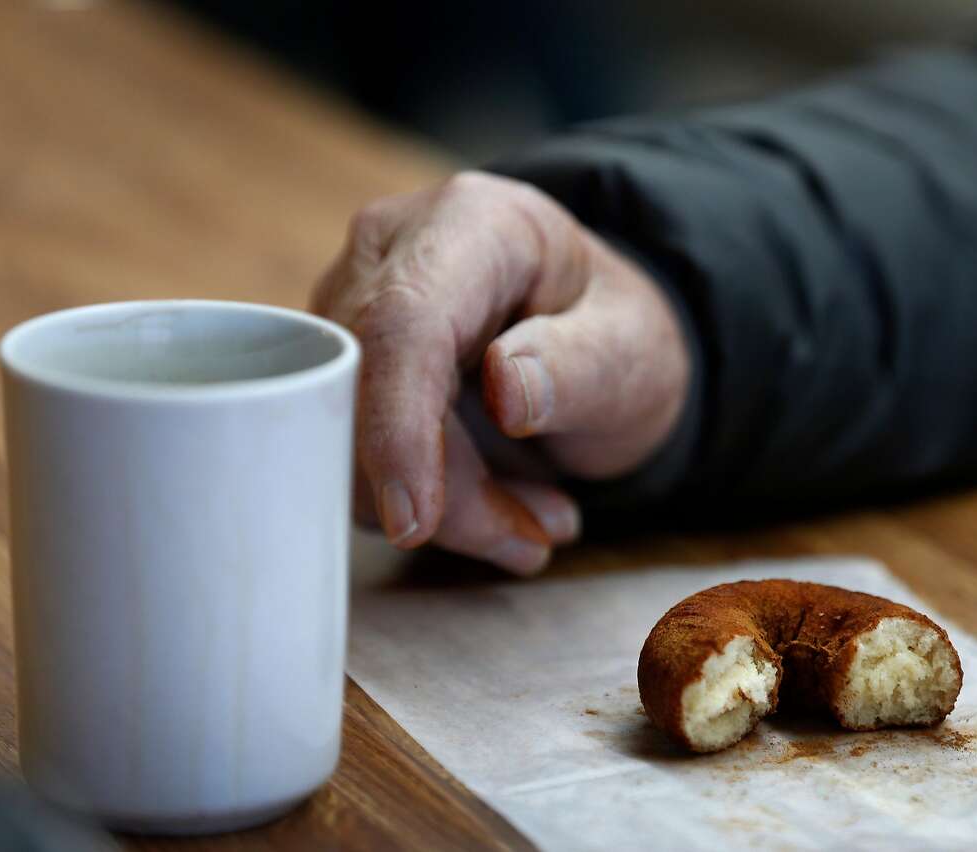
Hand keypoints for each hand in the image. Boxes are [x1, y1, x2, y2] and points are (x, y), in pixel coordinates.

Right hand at [312, 171, 689, 574]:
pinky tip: (499, 507)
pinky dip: (430, 504)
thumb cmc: (613, 333)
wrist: (592, 336)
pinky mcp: (344, 365)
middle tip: (533, 540)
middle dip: (445, 492)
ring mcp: (355, 304)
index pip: (405, 320)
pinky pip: (359, 454)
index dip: (399, 424)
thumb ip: (579, 365)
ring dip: (446, 509)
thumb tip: (506, 391)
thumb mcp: (632, 350)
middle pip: (369, 389)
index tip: (415, 520)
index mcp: (473, 224)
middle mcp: (394, 251)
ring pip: (352, 436)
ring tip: (534, 522)